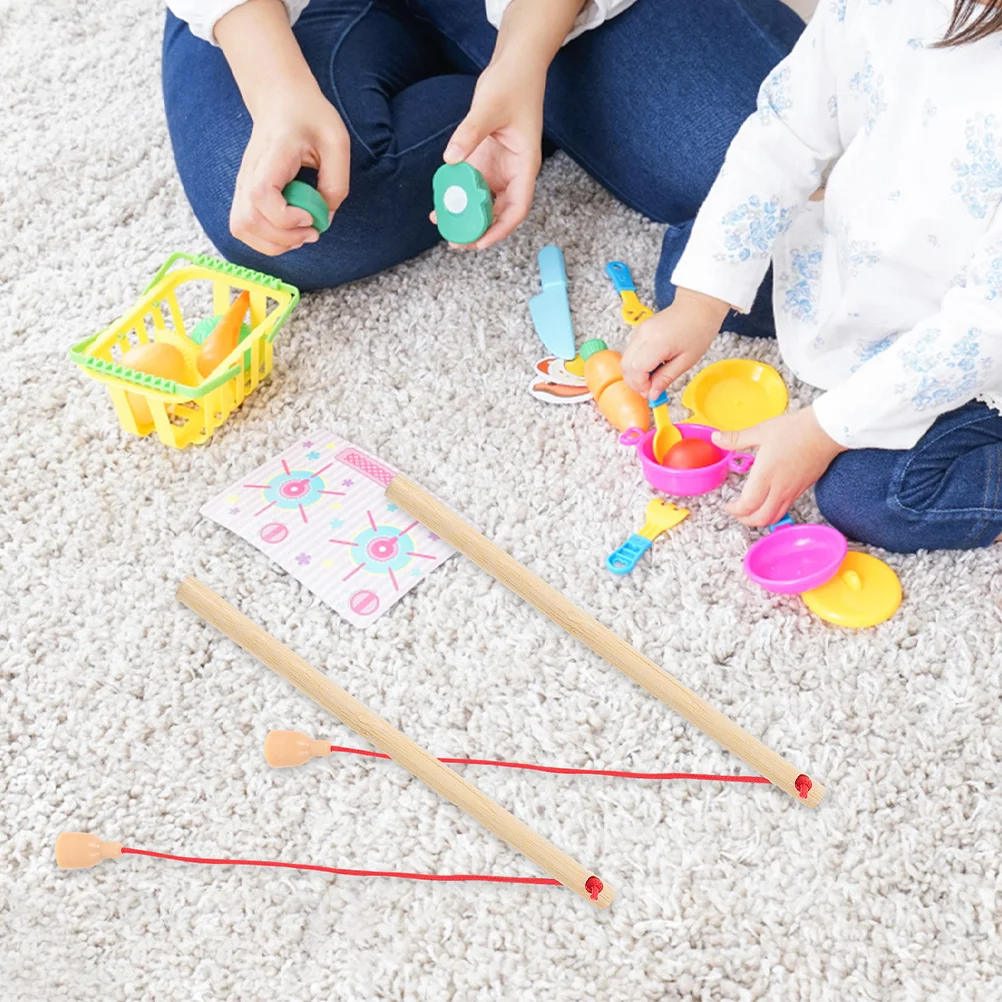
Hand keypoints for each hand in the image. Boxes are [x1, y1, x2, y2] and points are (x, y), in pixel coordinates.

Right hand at [230, 80, 349, 255]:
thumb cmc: (310, 117)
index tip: (310, 217)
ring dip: (274, 243)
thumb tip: (324, 218)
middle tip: (312, 231)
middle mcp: (249, 172)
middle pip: (248, 221)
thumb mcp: (336, 143)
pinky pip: (244, 227)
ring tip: (300, 234)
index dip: (285, 218)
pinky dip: (266, 240)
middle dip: (284, 239)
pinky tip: (288, 231)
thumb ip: (336, 183)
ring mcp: (243, 184)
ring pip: (241, 228)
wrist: (281, 99)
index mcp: (273, 155)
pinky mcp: (244, 193)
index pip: (261, 195)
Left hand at [434, 59, 545, 249]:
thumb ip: (469, 133)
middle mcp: (513, 172)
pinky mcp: (486, 161)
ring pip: (485, 203)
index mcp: (525, 166)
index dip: (500, 229)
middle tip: (455, 241)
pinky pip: (472, 186)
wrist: (514, 66)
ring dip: (467, 217)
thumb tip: (450, 159)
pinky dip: (458, 197)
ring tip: (444, 227)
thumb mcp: (489, 106)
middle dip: (480, 231)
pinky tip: (440, 204)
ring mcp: (499, 168)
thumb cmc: (512, 84)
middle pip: (500, 213)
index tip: (480, 242)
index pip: (517, 208)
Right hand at [620, 289, 729, 398]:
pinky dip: (636, 364)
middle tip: (650, 389)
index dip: (641, 386)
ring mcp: (639, 331)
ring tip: (653, 378)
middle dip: (635, 382)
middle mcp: (643, 335)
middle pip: (626, 366)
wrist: (698, 306)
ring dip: (635, 374)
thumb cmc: (698, 329)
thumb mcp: (687, 361)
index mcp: (657, 342)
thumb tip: (653, 393)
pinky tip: (651, 367)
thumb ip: (666, 378)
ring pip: (625, 360)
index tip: (652, 393)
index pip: (636, 370)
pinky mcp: (639, 331)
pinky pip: (630, 352)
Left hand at [712, 407, 845, 526]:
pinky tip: (767, 500)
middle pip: (760, 518)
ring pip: (774, 517)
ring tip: (750, 510)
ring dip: (759, 519)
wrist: (826, 431)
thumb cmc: (795, 429)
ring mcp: (792, 491)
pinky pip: (785, 508)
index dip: (734, 510)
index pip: (747, 505)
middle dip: (744, 519)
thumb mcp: (761, 431)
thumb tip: (716, 438)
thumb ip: (736, 439)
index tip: (728, 504)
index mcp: (765, 475)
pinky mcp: (802, 489)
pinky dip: (772, 512)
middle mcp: (779, 488)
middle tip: (736, 511)